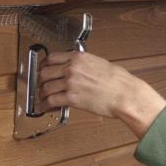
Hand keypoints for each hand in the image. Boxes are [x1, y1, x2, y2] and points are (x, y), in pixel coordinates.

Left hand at [38, 51, 165, 137]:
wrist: (125, 94)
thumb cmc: (119, 81)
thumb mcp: (99, 63)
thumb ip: (84, 64)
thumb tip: (76, 68)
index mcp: (79, 58)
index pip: (52, 58)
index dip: (43, 64)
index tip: (42, 68)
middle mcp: (72, 68)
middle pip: (45, 72)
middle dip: (40, 80)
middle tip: (40, 84)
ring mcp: (71, 83)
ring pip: (46, 87)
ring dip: (41, 94)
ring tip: (42, 98)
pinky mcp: (72, 98)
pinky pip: (51, 101)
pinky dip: (45, 105)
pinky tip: (44, 107)